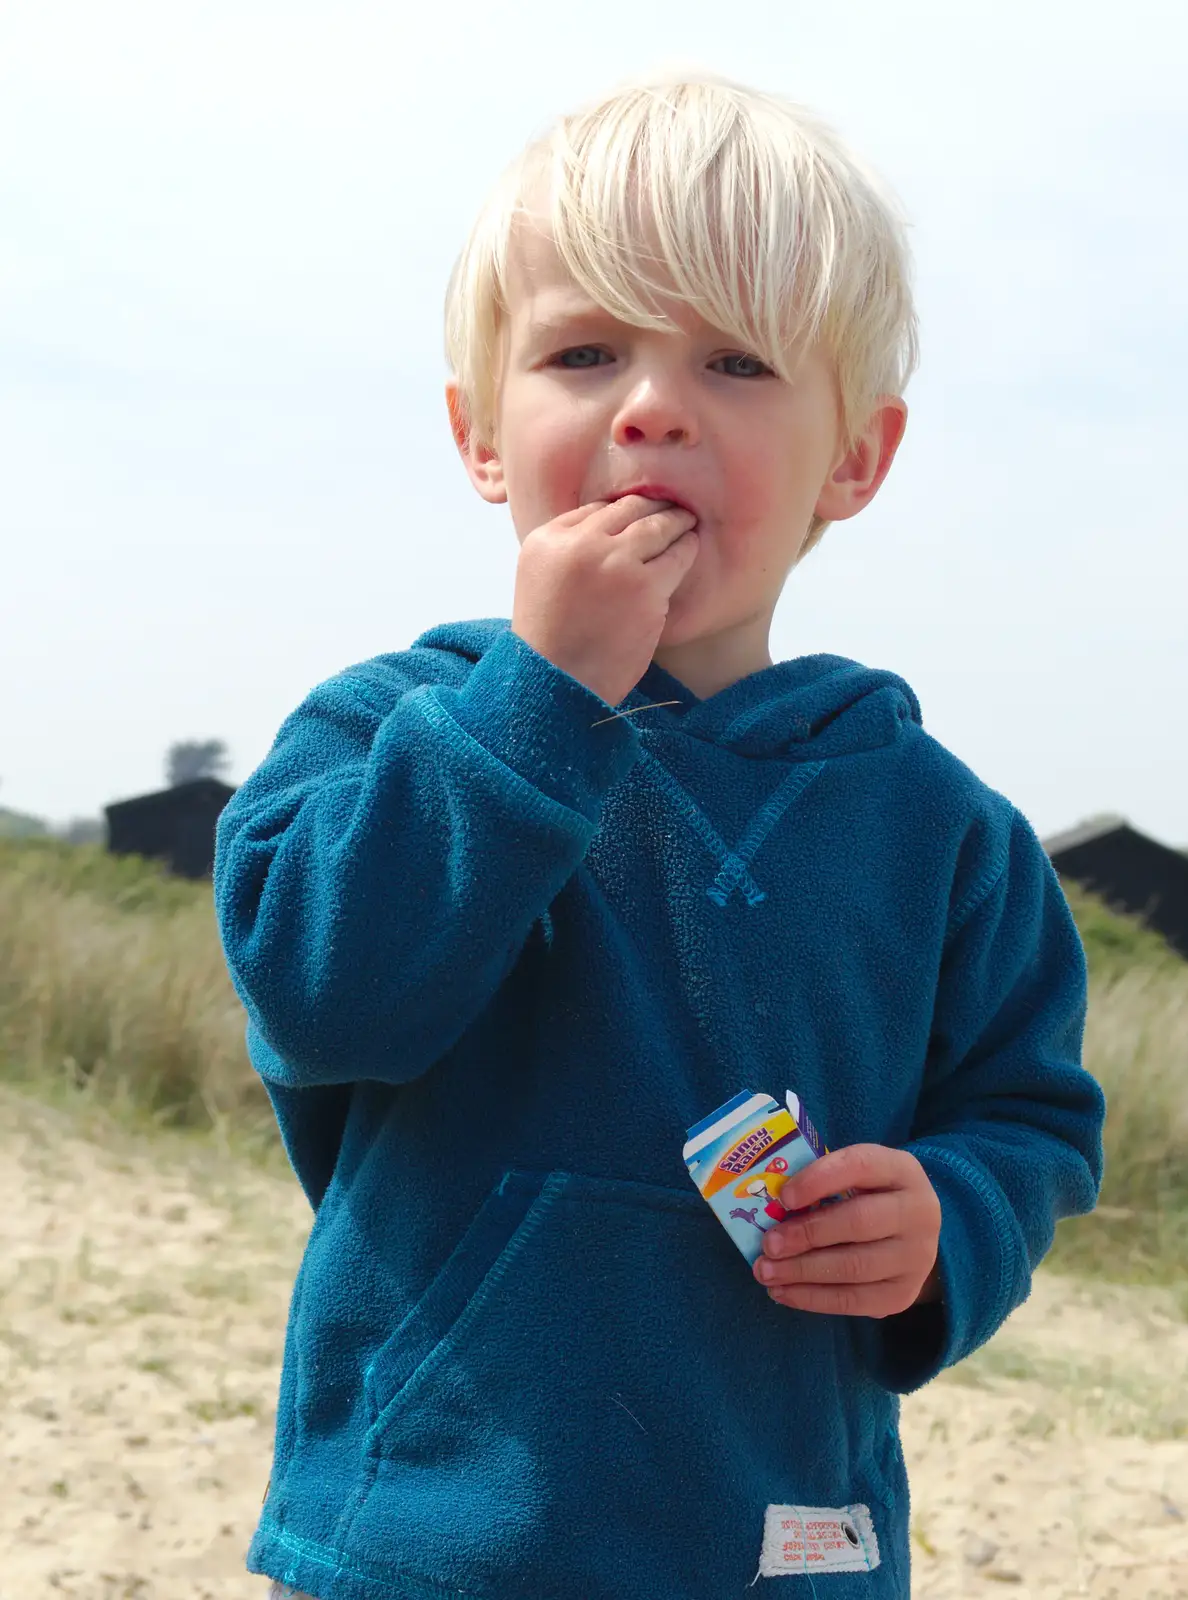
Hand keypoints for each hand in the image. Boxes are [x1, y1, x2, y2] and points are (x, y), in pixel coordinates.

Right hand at [511, 495, 699, 706]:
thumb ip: (565, 550)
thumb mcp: (538, 579)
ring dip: (676, 520)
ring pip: (656, 526)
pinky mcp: (646, 588)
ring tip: (687, 521)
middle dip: (654, 504)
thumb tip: (606, 527)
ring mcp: (616, 563)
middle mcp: (580, 544)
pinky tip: (690, 546)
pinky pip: (677, 556)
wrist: (557, 682)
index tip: (639, 509)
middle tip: (672, 506)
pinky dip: (686, 548)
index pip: (594, 509)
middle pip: (628, 509)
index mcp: (547, 540)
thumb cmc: (550, 640)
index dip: (622, 509)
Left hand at [753, 1144, 941, 1317]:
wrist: (912, 1236)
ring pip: (854, 1267)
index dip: (819, 1179)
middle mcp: (919, 1212)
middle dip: (806, 1234)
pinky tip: (783, 1292)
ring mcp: (917, 1257)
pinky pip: (854, 1300)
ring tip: (766, 1272)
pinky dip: (813, 1298)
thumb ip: (822, 1183)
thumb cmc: (869, 1197)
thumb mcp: (856, 1177)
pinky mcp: (903, 1294)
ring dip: (802, 1271)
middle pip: (858, 1222)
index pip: (860, 1165)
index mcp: (902, 1170)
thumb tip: (770, 1207)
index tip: (784, 1197)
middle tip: (768, 1245)